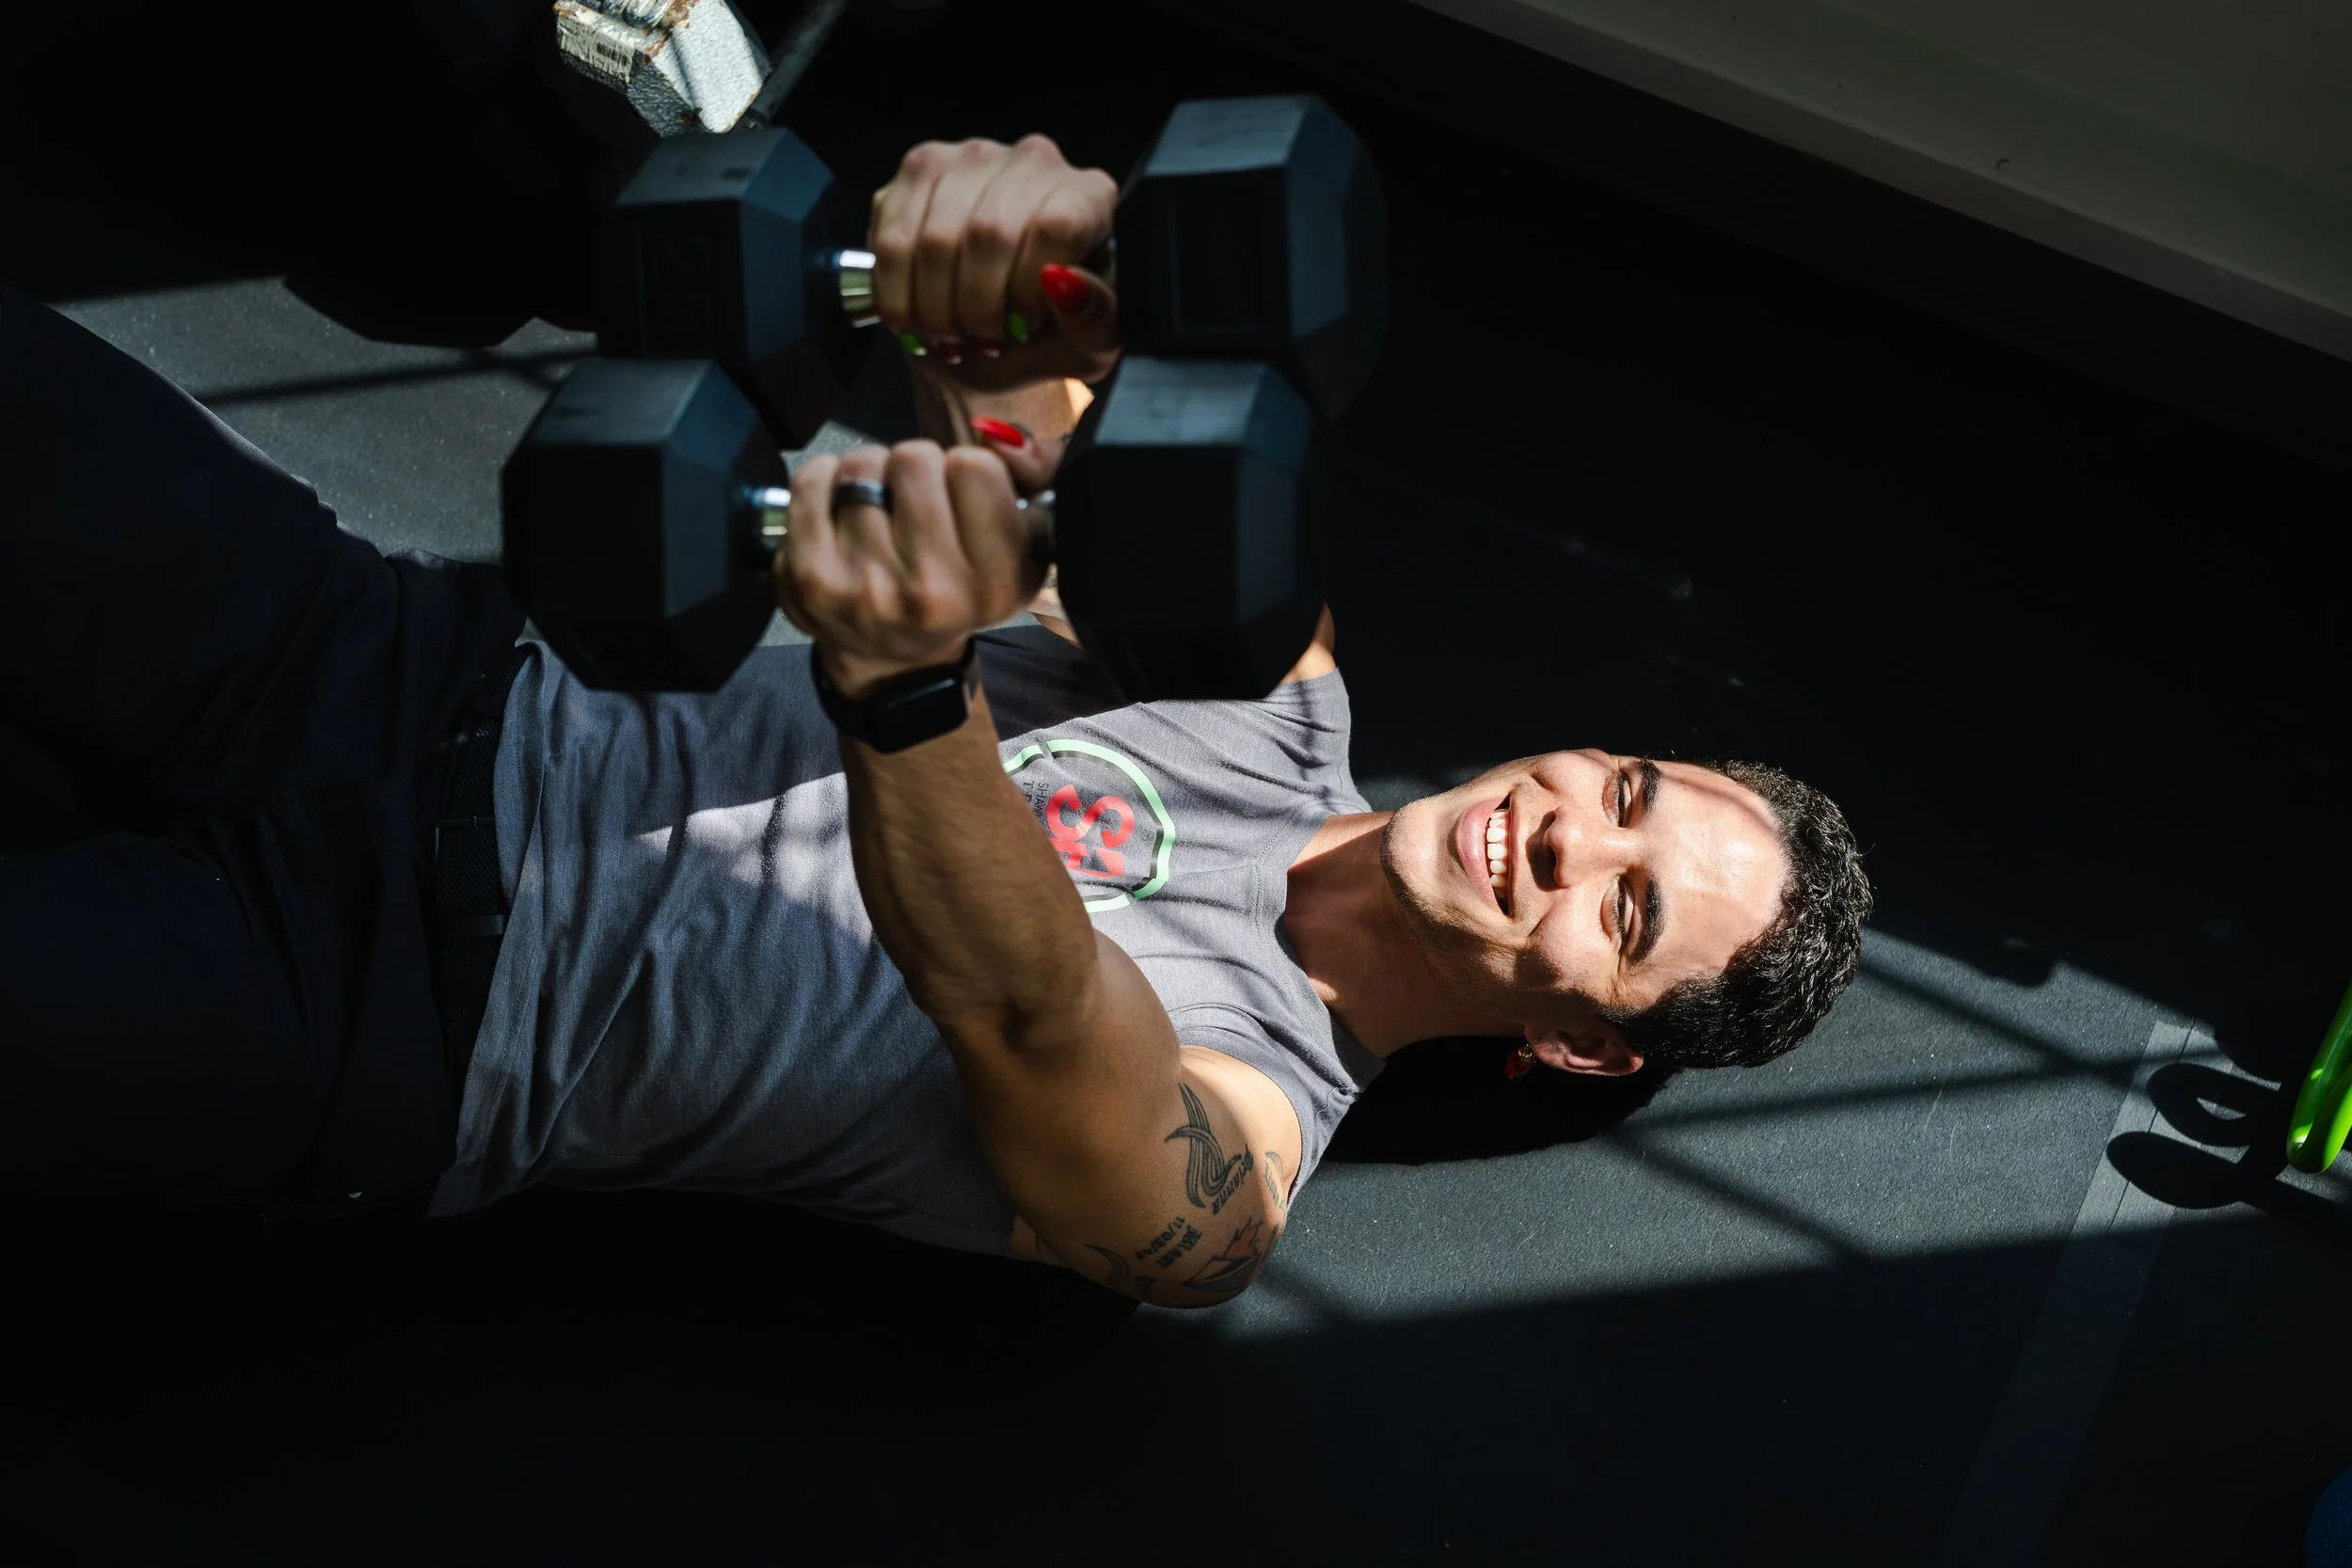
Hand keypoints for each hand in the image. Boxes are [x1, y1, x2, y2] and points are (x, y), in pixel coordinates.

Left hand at [773, 431, 1066, 698]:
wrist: (895, 659)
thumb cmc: (962, 587)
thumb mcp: (1024, 545)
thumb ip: (1039, 476)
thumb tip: (1001, 433)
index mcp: (993, 582)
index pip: (975, 467)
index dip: (965, 470)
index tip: (960, 497)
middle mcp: (931, 590)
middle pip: (915, 459)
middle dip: (915, 467)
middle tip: (915, 499)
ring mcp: (865, 585)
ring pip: (862, 465)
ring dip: (871, 473)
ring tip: (880, 506)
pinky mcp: (809, 576)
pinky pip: (813, 479)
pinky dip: (825, 478)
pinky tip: (839, 506)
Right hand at [869, 134, 1121, 391]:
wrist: (996, 328)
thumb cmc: (1049, 330)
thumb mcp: (1087, 345)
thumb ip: (1093, 320)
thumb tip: (1066, 284)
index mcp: (1088, 196)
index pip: (1055, 226)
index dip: (1028, 289)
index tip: (1022, 328)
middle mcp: (1033, 161)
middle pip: (989, 233)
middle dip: (976, 308)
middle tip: (981, 343)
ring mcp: (971, 158)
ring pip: (935, 238)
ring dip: (934, 307)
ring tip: (950, 335)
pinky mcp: (919, 169)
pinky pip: (892, 237)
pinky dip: (898, 294)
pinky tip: (916, 317)